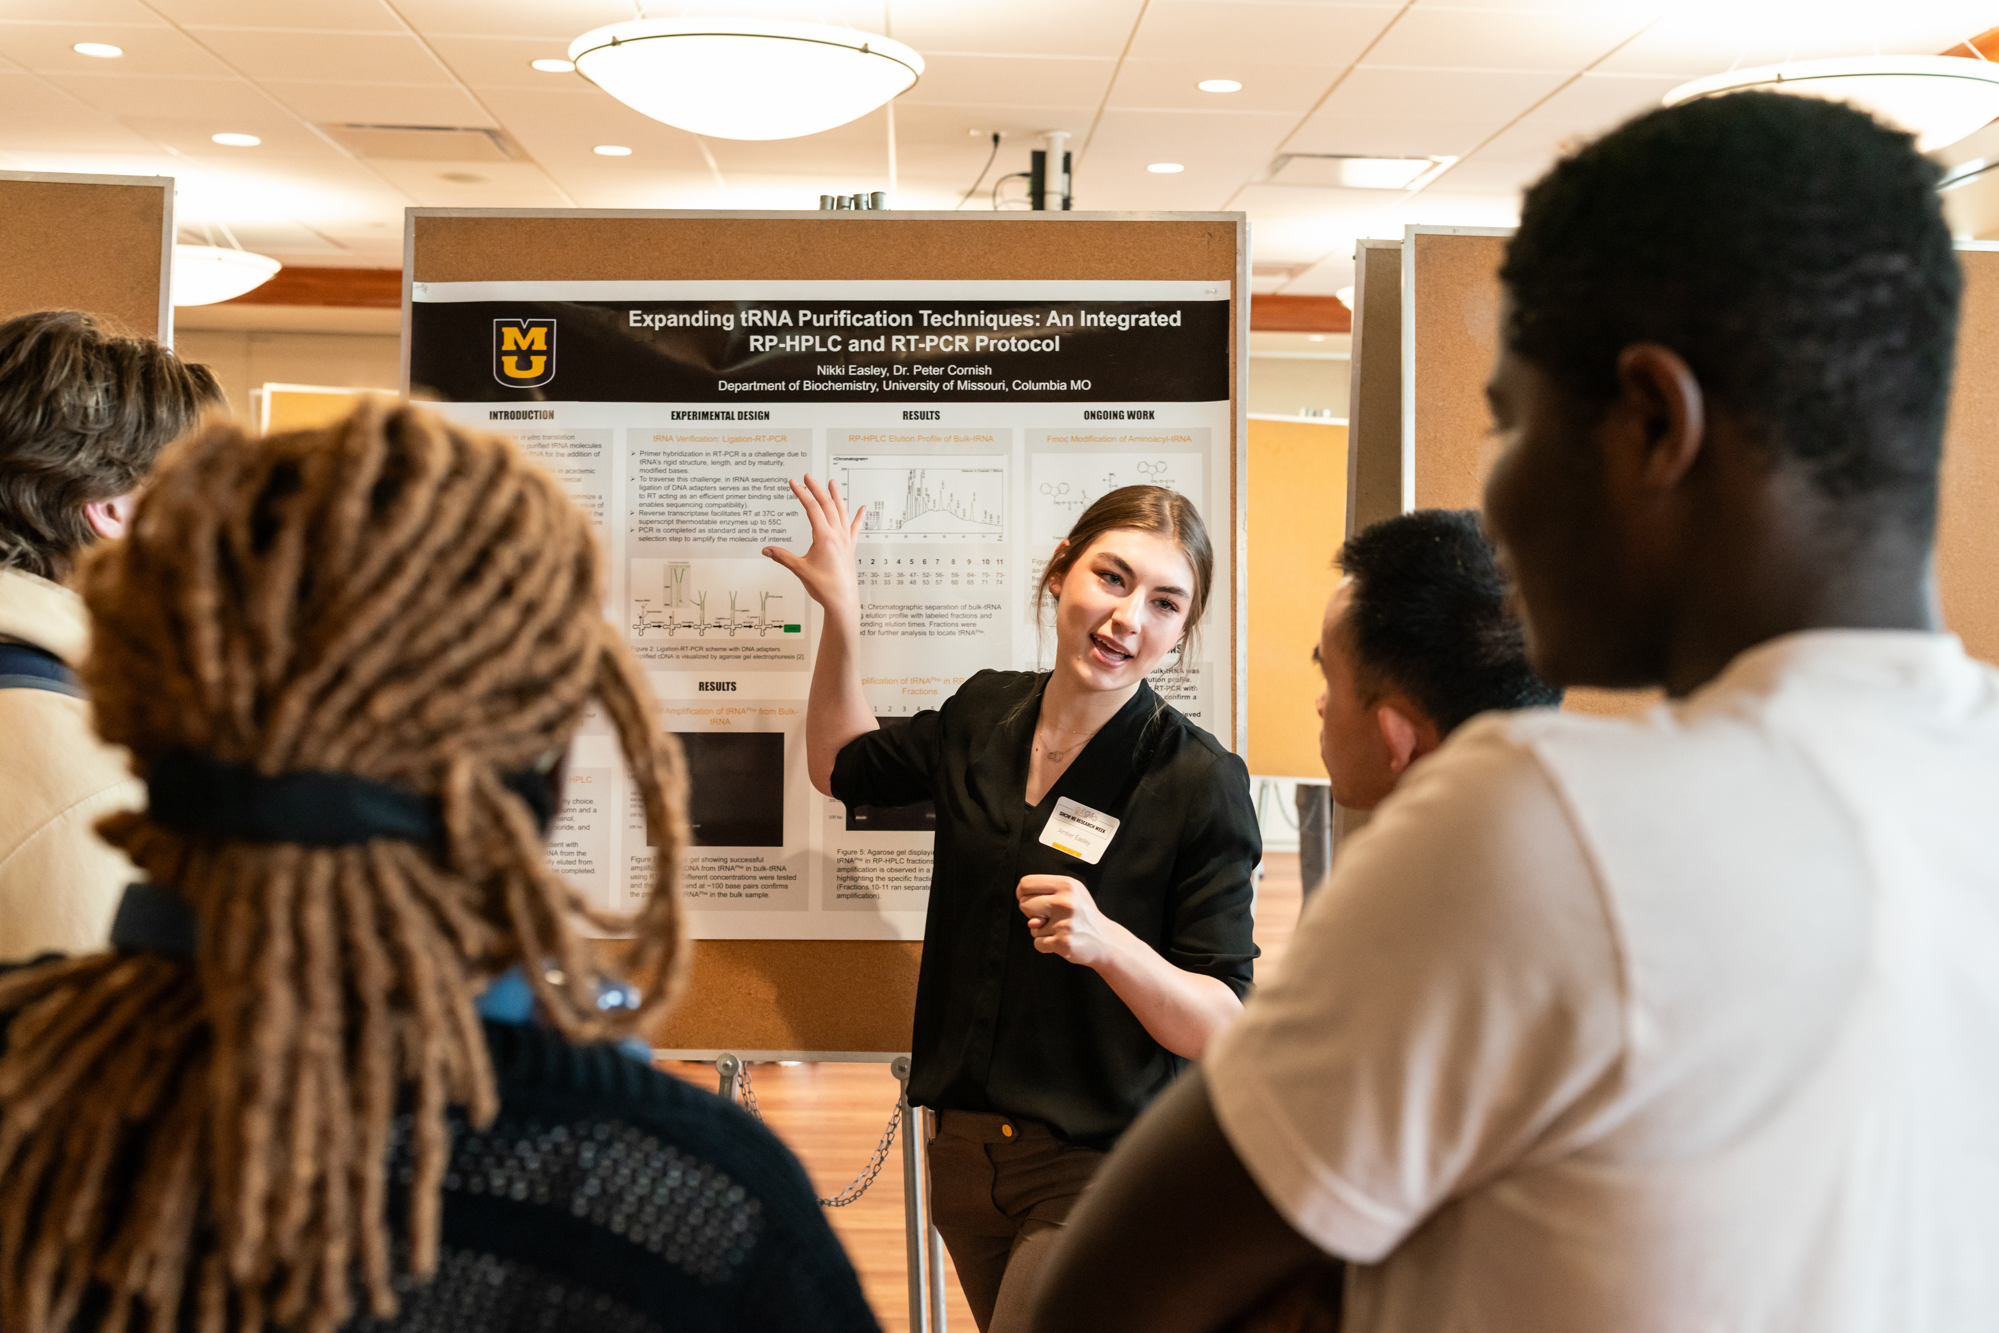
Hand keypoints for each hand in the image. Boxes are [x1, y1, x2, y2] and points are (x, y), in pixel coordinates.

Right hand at [762, 475, 865, 616]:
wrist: (842, 601)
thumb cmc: (823, 587)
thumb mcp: (799, 569)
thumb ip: (782, 557)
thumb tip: (766, 550)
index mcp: (825, 537)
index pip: (812, 508)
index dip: (802, 493)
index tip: (793, 483)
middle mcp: (838, 536)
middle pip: (827, 505)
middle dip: (816, 489)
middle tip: (808, 477)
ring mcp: (846, 541)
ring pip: (842, 512)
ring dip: (836, 496)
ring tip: (832, 483)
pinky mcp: (850, 548)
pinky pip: (855, 528)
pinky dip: (859, 517)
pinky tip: (864, 509)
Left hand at [1018, 874, 1116, 968]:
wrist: (1106, 940)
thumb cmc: (1084, 916)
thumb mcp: (1070, 895)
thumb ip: (1045, 897)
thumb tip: (1030, 919)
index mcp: (1066, 885)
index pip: (1026, 883)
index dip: (1022, 893)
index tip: (1028, 900)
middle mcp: (1065, 902)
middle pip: (1024, 904)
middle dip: (1031, 913)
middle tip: (1048, 916)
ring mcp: (1064, 923)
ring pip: (1031, 927)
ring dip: (1041, 931)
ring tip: (1061, 928)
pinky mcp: (1062, 942)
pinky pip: (1038, 943)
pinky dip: (1046, 945)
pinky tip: (1061, 940)